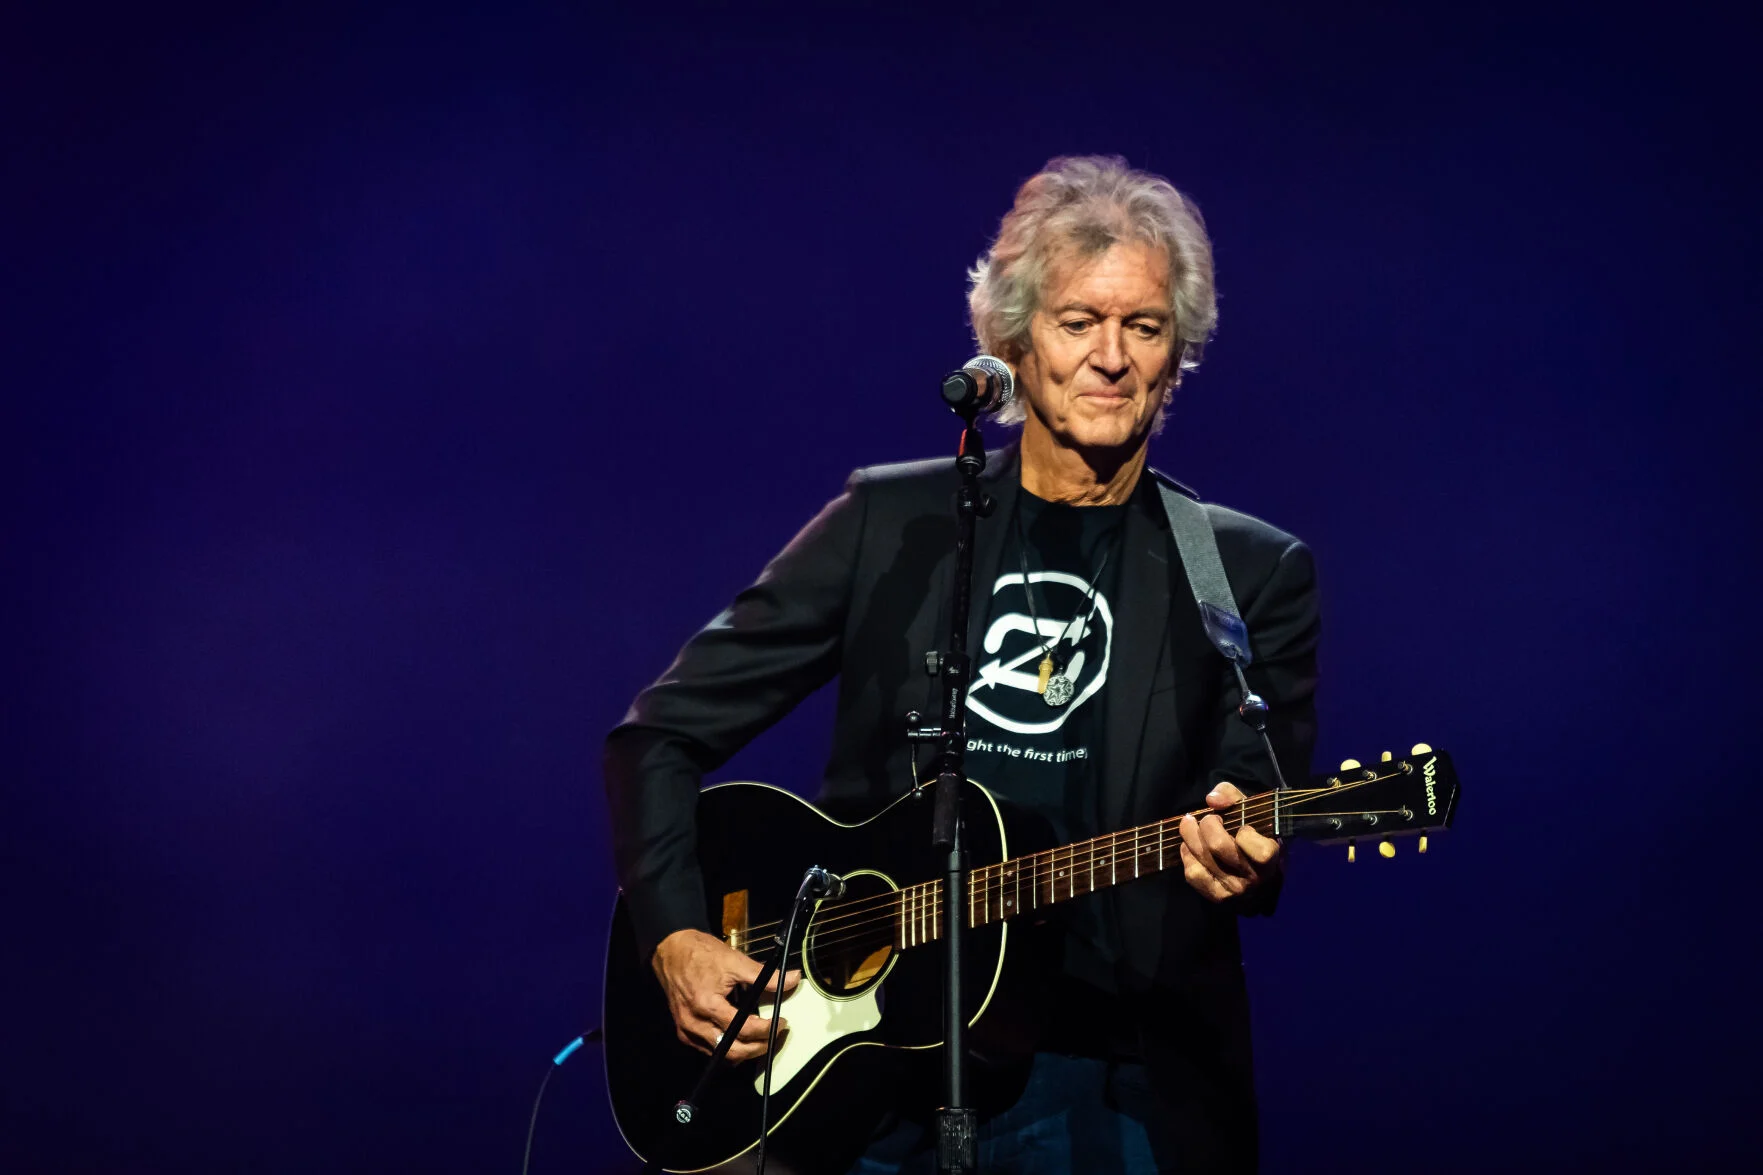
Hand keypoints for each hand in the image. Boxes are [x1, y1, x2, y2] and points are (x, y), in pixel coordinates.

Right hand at [651, 928, 800, 1062]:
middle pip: (733, 1050)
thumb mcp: (735, 961)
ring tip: (762, 1038)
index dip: (767, 1029)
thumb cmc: (701, 954)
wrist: (670, 951)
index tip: (782, 1022)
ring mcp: (687, 1030)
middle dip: (759, 1047)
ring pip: (721, 1055)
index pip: (743, 1028)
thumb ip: (765, 976)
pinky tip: (740, 1037)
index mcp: (707, 1004)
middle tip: (776, 1035)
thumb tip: (793, 979)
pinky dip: (727, 1047)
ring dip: (744, 1051)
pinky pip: (709, 1050)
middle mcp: (695, 1022)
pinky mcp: (684, 1032)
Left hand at [1178, 781, 1282, 903]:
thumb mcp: (1251, 811)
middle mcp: (1254, 878)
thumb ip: (1232, 796)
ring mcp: (1235, 891)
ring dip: (1190, 836)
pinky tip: (1189, 847)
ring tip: (1190, 825)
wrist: (1258, 876)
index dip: (1244, 832)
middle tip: (1208, 819)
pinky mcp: (1217, 898)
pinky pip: (1193, 874)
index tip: (1241, 826)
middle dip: (1207, 824)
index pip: (1254, 846)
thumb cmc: (1254, 837)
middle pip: (1218, 846)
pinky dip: (1187, 856)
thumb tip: (1212, 800)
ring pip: (1202, 859)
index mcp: (1270, 859)